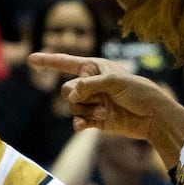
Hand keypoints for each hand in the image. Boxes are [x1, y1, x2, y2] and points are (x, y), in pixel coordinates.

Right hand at [31, 52, 181, 140]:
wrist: (152, 116)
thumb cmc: (138, 91)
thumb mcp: (115, 81)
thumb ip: (90, 85)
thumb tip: (70, 95)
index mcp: (94, 68)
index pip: (66, 63)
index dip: (49, 61)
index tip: (31, 59)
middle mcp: (90, 85)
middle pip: (67, 90)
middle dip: (78, 95)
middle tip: (98, 97)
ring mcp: (92, 103)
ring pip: (72, 107)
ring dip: (86, 109)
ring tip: (105, 110)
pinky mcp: (95, 120)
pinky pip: (78, 121)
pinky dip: (79, 122)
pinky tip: (82, 125)